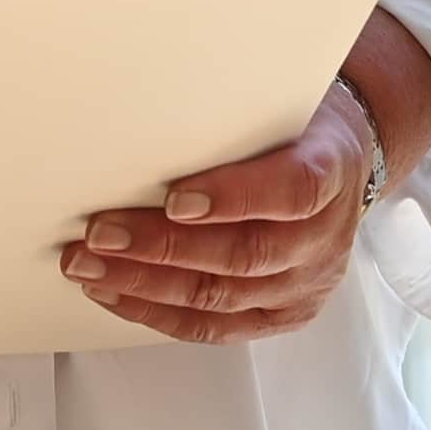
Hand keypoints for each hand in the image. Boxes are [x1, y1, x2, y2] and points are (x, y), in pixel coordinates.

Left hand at [70, 76, 392, 342]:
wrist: (341, 170)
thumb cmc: (297, 128)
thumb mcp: (281, 102)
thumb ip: (233, 116)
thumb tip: (151, 109)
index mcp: (331, 171)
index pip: (292, 190)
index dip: (234, 198)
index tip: (175, 198)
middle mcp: (323, 238)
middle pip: (243, 254)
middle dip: (162, 248)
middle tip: (100, 234)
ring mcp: (304, 285)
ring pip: (220, 297)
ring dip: (145, 284)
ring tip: (89, 265)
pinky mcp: (281, 316)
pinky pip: (214, 327)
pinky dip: (157, 313)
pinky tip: (114, 292)